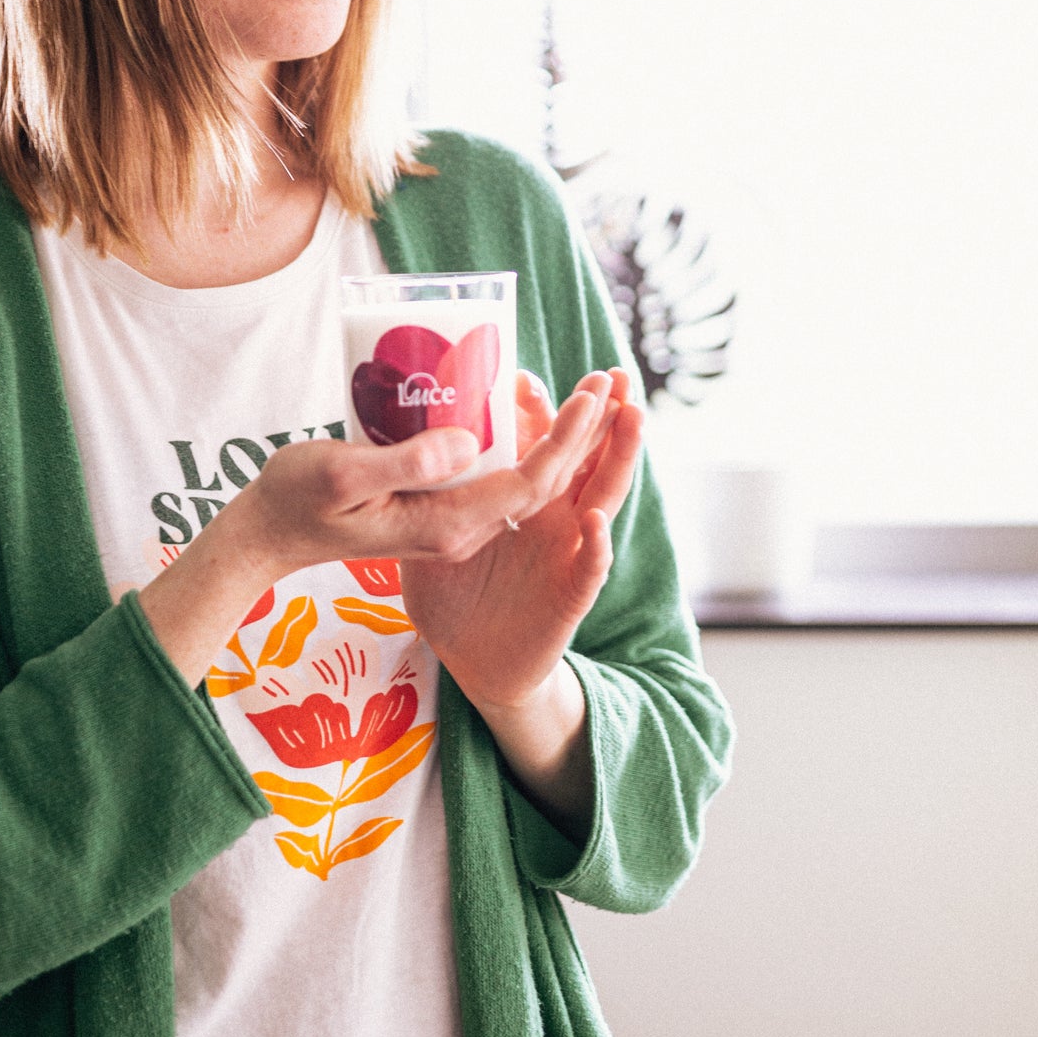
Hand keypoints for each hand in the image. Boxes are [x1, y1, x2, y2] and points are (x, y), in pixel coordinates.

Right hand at [136, 390, 606, 689]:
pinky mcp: (436, 510)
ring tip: (587, 395)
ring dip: (558, 442)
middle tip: (607, 383)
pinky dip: (523, 445)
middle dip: (580, 438)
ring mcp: (449, 523)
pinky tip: (529, 412)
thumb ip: (407, 462)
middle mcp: (458, 529)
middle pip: (538, 485)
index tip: (591, 397)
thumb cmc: (297, 499)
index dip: (566, 442)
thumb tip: (468, 441)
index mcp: (445, 525)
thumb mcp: (343, 474)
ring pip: (521, 482)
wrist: (266, 537)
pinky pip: (494, 478)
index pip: (527, 484)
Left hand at [399, 367, 642, 715]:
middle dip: (602, 417)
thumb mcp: (425, 537)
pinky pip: (588, 569)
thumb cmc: (449, 599)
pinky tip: (594, 522)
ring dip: (619, 459)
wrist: (473, 663)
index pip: (535, 446)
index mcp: (515, 500)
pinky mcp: (569, 596)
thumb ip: (419, 497)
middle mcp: (548, 519)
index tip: (524, 378)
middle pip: (582, 459)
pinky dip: (596, 546)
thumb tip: (406, 447)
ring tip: (632, 417)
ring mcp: (564, 553)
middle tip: (614, 373)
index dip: (539, 412)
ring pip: (602, 499)